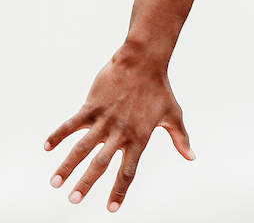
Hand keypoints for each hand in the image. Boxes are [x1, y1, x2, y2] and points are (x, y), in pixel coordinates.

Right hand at [46, 49, 193, 212]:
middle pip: (101, 163)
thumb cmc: (160, 89)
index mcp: (139, 138)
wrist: (144, 62)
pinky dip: (58, 135)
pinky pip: (71, 123)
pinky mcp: (92, 106)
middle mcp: (120, 132)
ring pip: (82, 147)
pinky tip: (47, 147)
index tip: (111, 209)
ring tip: (55, 182)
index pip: (128, 170)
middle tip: (73, 200)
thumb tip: (192, 156)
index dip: (119, 190)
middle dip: (86, 183)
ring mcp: (105, 119)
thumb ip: (180, 138)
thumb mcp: (174, 115)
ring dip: (67, 165)